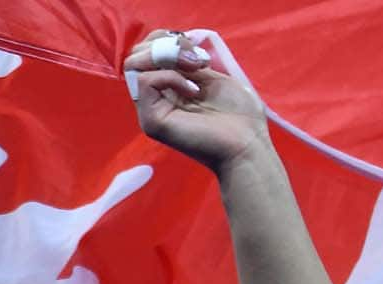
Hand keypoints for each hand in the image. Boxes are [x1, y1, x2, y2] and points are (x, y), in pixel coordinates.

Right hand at [124, 31, 270, 173]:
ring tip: (197, 68)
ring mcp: (151, 110)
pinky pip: (145, 82)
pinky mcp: (152, 120)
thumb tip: (174, 39)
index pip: (148, 50)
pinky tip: (194, 90)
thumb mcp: (213, 76)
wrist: (248, 145)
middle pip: (136, 54)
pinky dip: (170, 76)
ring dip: (167, 56)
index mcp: (169, 86)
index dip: (167, 39)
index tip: (195, 49)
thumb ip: (189, 59)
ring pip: (134, 64)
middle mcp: (156, 97)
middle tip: (197, 58)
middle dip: (166, 44)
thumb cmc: (240, 116)